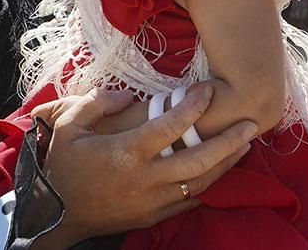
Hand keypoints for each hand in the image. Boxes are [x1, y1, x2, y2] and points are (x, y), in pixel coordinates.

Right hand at [30, 86, 256, 245]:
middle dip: (229, 141)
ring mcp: (152, 201)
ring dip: (227, 164)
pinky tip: (223, 171)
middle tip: (251, 124)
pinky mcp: (153, 216)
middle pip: (199, 160)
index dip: (193, 106)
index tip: (208, 90)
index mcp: (125, 153)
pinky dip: (210, 185)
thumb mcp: (68, 127)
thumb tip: (125, 96)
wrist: (55, 215)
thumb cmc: (63, 167)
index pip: (169, 127)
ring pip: (201, 183)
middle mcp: (145, 179)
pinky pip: (190, 201)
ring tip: (246, 145)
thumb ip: (96, 104)